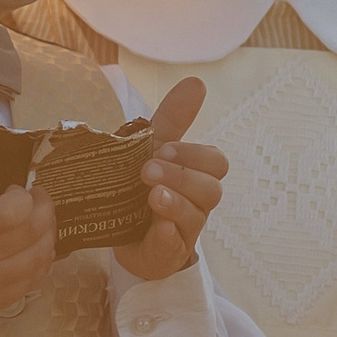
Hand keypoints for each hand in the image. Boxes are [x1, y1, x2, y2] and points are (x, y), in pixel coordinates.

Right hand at [0, 134, 56, 322]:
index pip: (11, 212)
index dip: (25, 198)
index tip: (17, 190)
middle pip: (30, 232)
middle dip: (45, 211)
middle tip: (39, 201)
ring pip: (36, 259)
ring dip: (48, 237)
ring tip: (42, 224)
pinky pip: (29, 285)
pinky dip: (41, 265)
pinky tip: (37, 251)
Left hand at [112, 77, 229, 282]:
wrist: (121, 235)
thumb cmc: (142, 186)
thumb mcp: (151, 148)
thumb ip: (173, 119)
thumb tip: (197, 82)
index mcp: (196, 176)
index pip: (216, 163)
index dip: (194, 155)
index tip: (163, 148)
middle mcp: (196, 203)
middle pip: (211, 189)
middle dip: (181, 175)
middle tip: (148, 170)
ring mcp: (183, 231)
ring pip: (195, 217)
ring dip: (174, 202)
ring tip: (151, 195)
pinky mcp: (165, 255)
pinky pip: (174, 246)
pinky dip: (167, 235)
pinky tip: (157, 226)